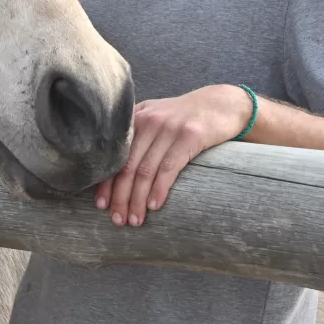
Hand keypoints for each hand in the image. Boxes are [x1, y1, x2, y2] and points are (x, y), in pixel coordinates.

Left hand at [95, 84, 252, 226]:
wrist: (222, 103)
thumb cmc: (184, 115)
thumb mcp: (155, 115)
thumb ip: (135, 132)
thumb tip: (112, 162)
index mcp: (135, 119)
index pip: (115, 156)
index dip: (105, 182)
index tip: (101, 205)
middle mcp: (148, 121)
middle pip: (127, 166)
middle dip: (120, 197)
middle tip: (118, 220)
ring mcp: (168, 128)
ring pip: (145, 170)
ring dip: (138, 199)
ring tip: (135, 220)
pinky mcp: (190, 136)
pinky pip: (169, 167)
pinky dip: (159, 189)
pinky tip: (154, 206)